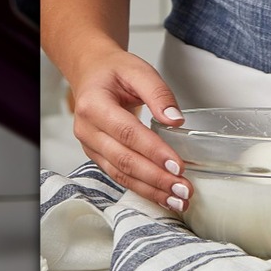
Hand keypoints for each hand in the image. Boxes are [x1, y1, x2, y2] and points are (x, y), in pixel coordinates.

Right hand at [69, 47, 192, 211]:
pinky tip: (163, 196)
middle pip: (124, 160)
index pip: (127, 133)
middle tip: (183, 189)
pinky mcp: (98, 156)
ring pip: (121, 174)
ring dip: (151, 190)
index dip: (153, 151)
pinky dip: (143, 188)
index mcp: (94, 105)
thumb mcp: (139, 70)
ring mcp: (90, 146)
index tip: (178, 166)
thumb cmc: (115, 71)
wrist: (92, 73)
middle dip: (156, 178)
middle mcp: (87, 130)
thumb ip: (159, 93)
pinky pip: (119, 176)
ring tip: (178, 200)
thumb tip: (176, 120)